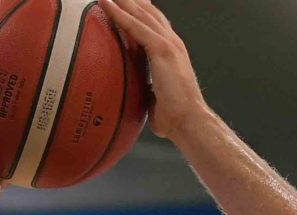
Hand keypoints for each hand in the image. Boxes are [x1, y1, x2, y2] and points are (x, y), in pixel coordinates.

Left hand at [98, 0, 206, 139]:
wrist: (189, 120)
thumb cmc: (174, 115)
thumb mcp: (155, 93)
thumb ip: (146, 84)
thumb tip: (134, 90)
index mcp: (172, 52)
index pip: (155, 23)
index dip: (141, 10)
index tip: (127, 1)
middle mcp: (172, 43)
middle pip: (148, 12)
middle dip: (131, 1)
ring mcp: (169, 44)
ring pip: (141, 14)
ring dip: (123, 1)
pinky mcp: (162, 50)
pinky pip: (136, 26)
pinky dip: (120, 14)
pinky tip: (107, 4)